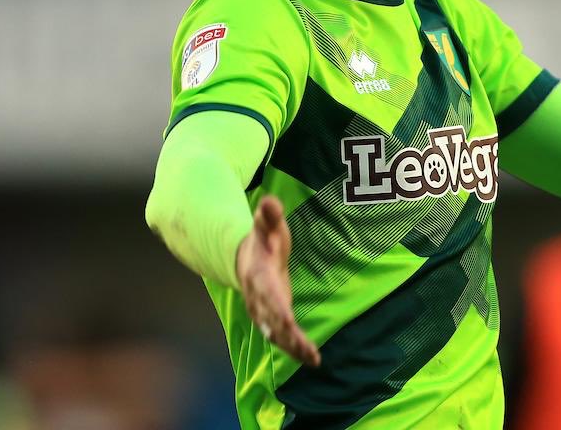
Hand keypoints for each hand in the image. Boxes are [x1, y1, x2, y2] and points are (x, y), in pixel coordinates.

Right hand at [236, 195, 320, 366]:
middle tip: (308, 351)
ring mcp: (263, 311)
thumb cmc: (264, 238)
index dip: (278, 309)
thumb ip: (269, 215)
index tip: (290, 322)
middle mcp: (258, 298)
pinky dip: (295, 348)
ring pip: (276, 334)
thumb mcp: (267, 225)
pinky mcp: (272, 318)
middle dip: (289, 336)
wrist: (246, 257)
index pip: (268, 294)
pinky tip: (312, 359)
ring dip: (293, 348)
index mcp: (259, 276)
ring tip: (313, 359)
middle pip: (272, 320)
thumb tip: (269, 201)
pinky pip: (282, 336)